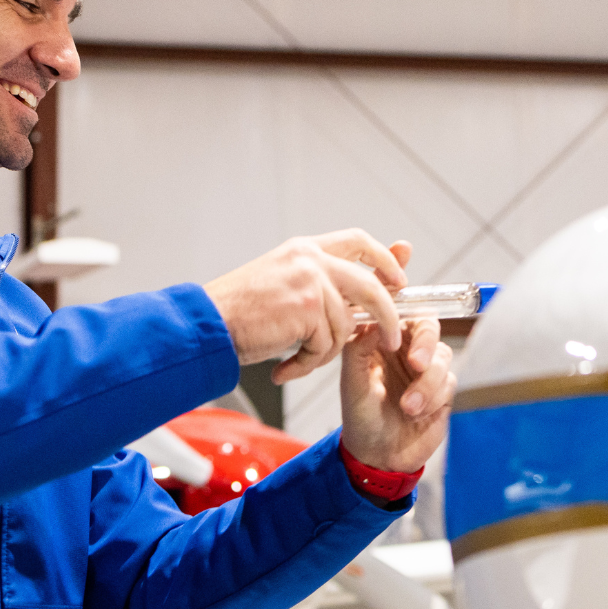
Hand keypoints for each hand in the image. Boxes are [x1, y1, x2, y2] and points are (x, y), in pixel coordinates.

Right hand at [204, 231, 408, 379]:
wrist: (208, 325)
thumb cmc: (240, 312)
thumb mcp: (286, 283)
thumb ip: (323, 281)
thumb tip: (365, 285)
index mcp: (306, 249)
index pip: (359, 241)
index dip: (385, 260)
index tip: (399, 279)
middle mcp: (310, 260)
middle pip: (371, 286)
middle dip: (388, 317)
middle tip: (390, 339)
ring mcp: (310, 282)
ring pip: (345, 326)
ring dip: (324, 352)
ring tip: (298, 360)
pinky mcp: (306, 308)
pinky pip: (326, 346)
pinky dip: (308, 364)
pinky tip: (286, 368)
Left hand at [340, 316, 454, 473]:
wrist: (379, 457)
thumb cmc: (361, 419)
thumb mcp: (352, 383)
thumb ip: (358, 348)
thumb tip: (375, 322)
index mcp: (382, 341)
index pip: (400, 312)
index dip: (405, 312)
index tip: (397, 331)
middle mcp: (406, 350)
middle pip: (429, 327)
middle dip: (425, 345)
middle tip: (416, 365)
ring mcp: (426, 370)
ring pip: (442, 356)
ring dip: (426, 384)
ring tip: (408, 408)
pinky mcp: (442, 390)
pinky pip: (449, 382)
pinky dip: (433, 398)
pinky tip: (416, 414)